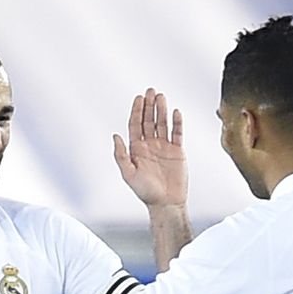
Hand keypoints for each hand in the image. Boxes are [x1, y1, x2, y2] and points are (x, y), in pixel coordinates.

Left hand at [113, 88, 185, 208]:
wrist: (166, 203)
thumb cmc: (146, 192)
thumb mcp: (129, 174)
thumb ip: (121, 155)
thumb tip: (115, 135)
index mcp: (137, 149)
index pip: (136, 124)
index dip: (136, 111)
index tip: (138, 98)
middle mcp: (150, 145)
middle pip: (149, 120)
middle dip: (149, 105)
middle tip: (150, 91)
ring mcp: (164, 147)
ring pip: (162, 123)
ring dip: (162, 110)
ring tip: (161, 96)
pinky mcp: (177, 151)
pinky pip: (177, 133)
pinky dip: (177, 122)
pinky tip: (176, 112)